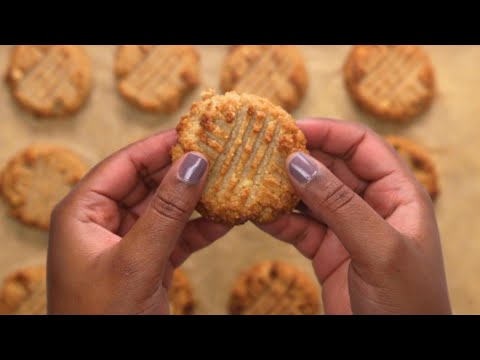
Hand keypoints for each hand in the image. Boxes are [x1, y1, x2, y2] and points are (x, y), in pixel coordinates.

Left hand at [47, 130, 230, 313]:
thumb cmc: (104, 318)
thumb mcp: (135, 261)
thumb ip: (167, 211)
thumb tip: (195, 162)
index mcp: (83, 212)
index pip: (125, 164)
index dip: (160, 146)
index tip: (198, 132)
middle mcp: (104, 222)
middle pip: (149, 183)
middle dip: (185, 172)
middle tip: (223, 156)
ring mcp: (129, 242)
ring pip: (167, 209)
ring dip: (197, 200)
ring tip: (231, 183)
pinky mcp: (149, 262)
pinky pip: (177, 234)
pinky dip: (201, 228)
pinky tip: (228, 219)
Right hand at [258, 119, 450, 314]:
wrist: (391, 349)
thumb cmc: (406, 305)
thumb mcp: (378, 250)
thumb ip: (339, 204)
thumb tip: (298, 162)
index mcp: (398, 193)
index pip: (361, 145)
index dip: (326, 131)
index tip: (288, 129)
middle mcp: (372, 205)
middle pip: (331, 165)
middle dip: (298, 157)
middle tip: (261, 151)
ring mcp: (347, 227)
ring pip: (311, 195)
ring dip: (283, 187)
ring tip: (252, 178)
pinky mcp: (327, 250)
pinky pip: (299, 225)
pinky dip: (278, 219)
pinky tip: (258, 214)